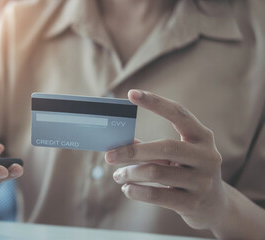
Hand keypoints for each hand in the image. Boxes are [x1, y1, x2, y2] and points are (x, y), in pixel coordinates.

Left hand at [105, 90, 225, 229]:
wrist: (215, 206)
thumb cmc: (187, 172)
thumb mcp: (177, 156)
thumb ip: (153, 148)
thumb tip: (118, 143)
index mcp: (203, 137)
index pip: (179, 113)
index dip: (155, 102)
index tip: (131, 93)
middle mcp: (207, 157)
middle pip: (165, 147)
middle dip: (132, 151)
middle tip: (108, 155)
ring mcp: (202, 181)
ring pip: (156, 172)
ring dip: (130, 173)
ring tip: (117, 175)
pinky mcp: (192, 203)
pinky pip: (156, 195)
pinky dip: (135, 190)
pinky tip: (127, 189)